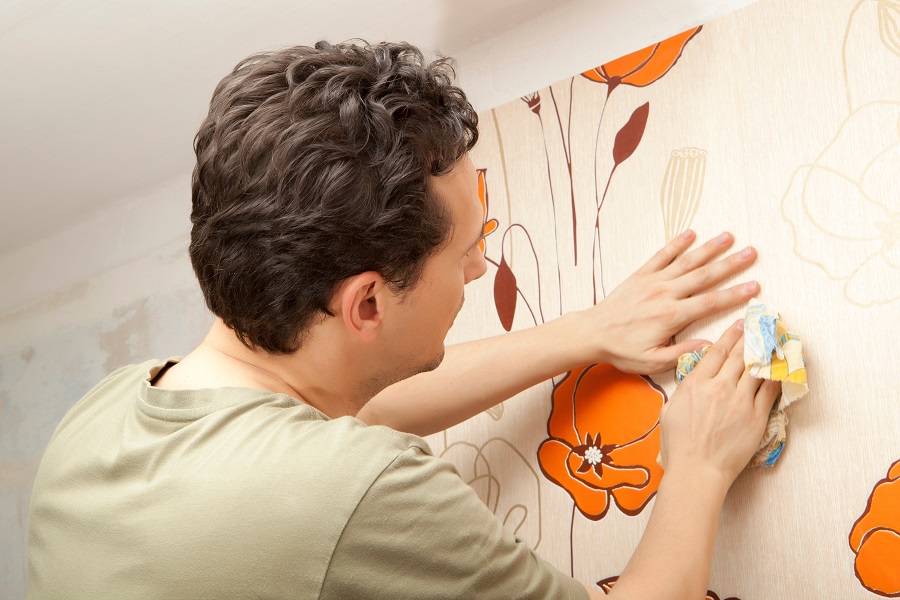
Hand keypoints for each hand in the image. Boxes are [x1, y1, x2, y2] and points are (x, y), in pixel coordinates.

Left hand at [584, 230, 758, 373]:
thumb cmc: (622, 350)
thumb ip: (683, 353)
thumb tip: (710, 345)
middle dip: (730, 264)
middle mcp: (665, 294)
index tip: (754, 286)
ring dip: (709, 248)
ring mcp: (652, 281)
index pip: (710, 302)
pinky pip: (661, 255)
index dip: (734, 294)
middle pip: (704, 276)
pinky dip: (676, 244)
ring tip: (729, 236)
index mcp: (671, 316)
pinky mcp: (640, 275)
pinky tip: (691, 233)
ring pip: (686, 261)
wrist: (593, 333)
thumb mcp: (652, 361)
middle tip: (752, 253)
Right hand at [658, 320, 780, 485]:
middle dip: (751, 336)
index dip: (730, 335)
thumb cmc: (679, 445)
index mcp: (695, 384)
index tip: (740, 324)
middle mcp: (719, 388)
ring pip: (757, 368)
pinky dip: (777, 376)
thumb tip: (696, 377)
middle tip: (762, 324)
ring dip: (767, 351)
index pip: (717, 352)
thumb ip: (685, 389)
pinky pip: (770, 391)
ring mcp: (740, 402)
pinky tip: (782, 366)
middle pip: (739, 355)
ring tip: (776, 339)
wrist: (697, 470)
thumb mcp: (671, 410)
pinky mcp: (756, 417)